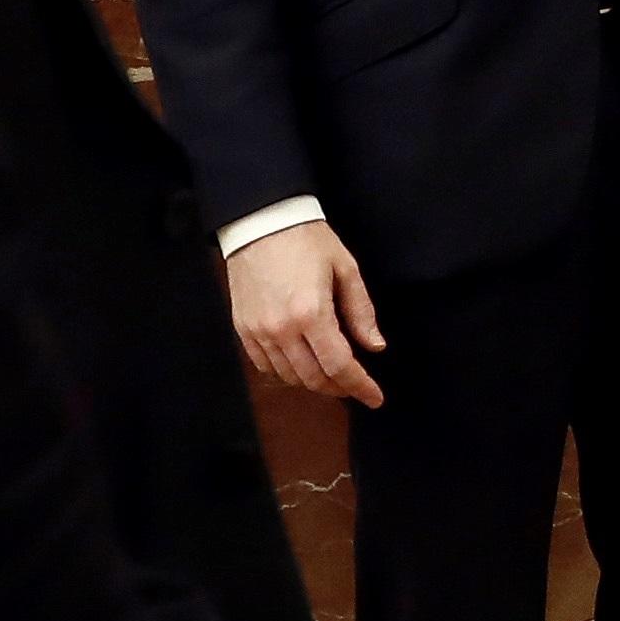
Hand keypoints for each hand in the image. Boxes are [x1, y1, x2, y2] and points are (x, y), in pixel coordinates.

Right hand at [227, 218, 385, 406]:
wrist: (260, 222)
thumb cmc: (307, 239)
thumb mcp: (345, 268)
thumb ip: (361, 311)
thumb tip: (375, 346)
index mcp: (311, 313)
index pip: (340, 366)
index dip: (360, 386)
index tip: (375, 398)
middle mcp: (282, 329)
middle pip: (314, 378)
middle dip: (340, 388)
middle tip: (356, 386)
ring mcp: (258, 332)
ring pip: (290, 377)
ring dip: (315, 382)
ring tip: (333, 375)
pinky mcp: (244, 329)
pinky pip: (266, 366)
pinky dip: (288, 373)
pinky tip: (303, 364)